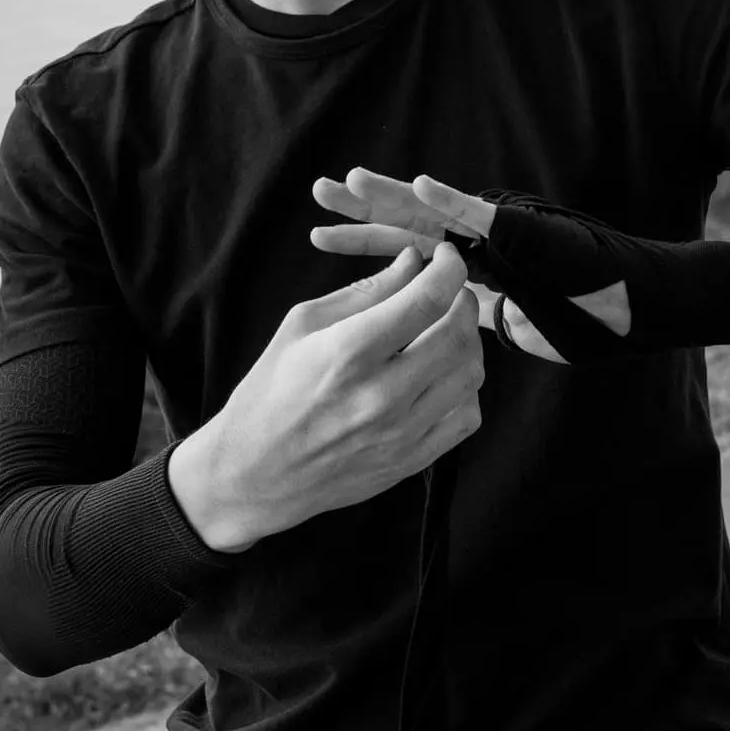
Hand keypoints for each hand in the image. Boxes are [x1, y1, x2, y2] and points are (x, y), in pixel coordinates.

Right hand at [180, 243, 484, 550]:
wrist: (257, 472)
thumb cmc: (272, 391)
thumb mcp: (302, 325)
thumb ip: (364, 291)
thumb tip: (414, 262)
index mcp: (348, 352)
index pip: (427, 299)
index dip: (449, 269)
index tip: (447, 257)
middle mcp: (382, 394)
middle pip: (458, 334)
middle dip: (463, 300)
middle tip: (450, 290)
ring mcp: (402, 433)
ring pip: (472, 374)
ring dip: (469, 342)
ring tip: (446, 331)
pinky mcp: (413, 460)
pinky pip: (468, 416)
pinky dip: (466, 387)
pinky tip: (442, 376)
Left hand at [310, 168, 578, 362]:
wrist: (616, 312)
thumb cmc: (565, 315)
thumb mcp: (495, 320)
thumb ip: (463, 317)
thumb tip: (434, 332)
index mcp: (460, 263)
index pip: (400, 249)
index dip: (362, 239)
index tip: (318, 233)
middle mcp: (471, 243)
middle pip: (405, 223)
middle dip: (362, 208)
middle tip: (318, 191)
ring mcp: (493, 236)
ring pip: (434, 212)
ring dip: (393, 195)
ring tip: (353, 180)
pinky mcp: (520, 234)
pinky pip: (481, 216)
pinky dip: (451, 200)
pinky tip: (420, 184)